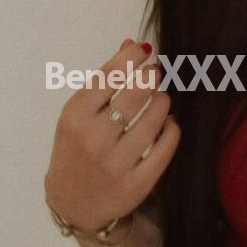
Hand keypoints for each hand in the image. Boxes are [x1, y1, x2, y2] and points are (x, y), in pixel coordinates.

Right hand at [44, 38, 178, 233]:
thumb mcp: (79, 115)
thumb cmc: (77, 148)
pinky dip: (172, 130)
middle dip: (150, 77)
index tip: (145, 49)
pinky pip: (165, 149)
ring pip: (154, 121)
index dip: (131, 58)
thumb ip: (105, 81)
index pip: (107, 78)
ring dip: (163, 102)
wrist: (74, 202)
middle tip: (156, 73)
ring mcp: (115, 165)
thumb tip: (132, 43)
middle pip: (134, 96)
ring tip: (161, 98)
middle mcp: (93, 141)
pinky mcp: (137, 184)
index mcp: (74, 118)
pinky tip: (169, 122)